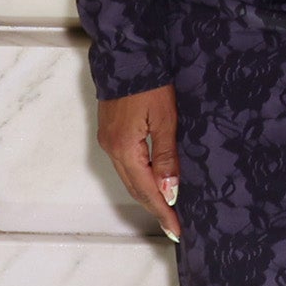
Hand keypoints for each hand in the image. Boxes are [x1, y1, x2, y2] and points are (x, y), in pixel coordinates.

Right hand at [97, 83, 182, 240]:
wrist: (127, 54)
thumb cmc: (150, 82)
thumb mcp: (165, 119)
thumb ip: (166, 157)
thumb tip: (169, 191)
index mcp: (124, 148)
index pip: (146, 190)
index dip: (163, 211)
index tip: (176, 230)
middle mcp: (112, 148)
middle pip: (135, 188)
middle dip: (155, 208)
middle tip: (174, 226)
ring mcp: (108, 141)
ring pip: (129, 178)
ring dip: (147, 195)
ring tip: (167, 210)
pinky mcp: (110, 132)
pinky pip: (126, 164)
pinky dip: (140, 178)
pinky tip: (154, 182)